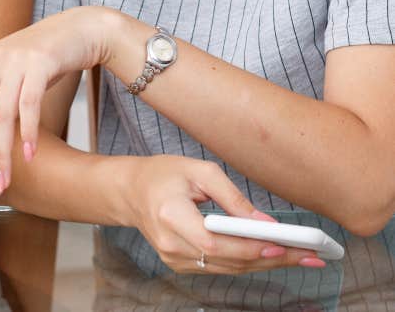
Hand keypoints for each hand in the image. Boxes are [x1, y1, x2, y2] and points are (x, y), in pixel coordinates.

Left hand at [0, 6, 112, 194]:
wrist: (78, 27)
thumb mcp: (6, 78)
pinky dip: (28, 132)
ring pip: (1, 115)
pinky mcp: (41, 63)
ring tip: (3, 185)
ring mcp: (15, 62)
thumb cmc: (39, 57)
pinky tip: (29, 155)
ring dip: (2, 154)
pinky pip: (29, 103)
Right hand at [119, 156, 326, 273]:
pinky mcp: (181, 266)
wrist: (130, 192)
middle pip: (228, 260)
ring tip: (301, 257)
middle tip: (309, 254)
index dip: (249, 247)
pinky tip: (271, 256)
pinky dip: (247, 262)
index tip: (283, 245)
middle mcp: (171, 244)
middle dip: (272, 258)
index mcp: (170, 215)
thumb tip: (265, 224)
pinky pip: (220, 268)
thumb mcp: (197, 171)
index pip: (215, 241)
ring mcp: (174, 260)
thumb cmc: (162, 174)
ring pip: (228, 269)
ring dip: (265, 264)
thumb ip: (231, 197)